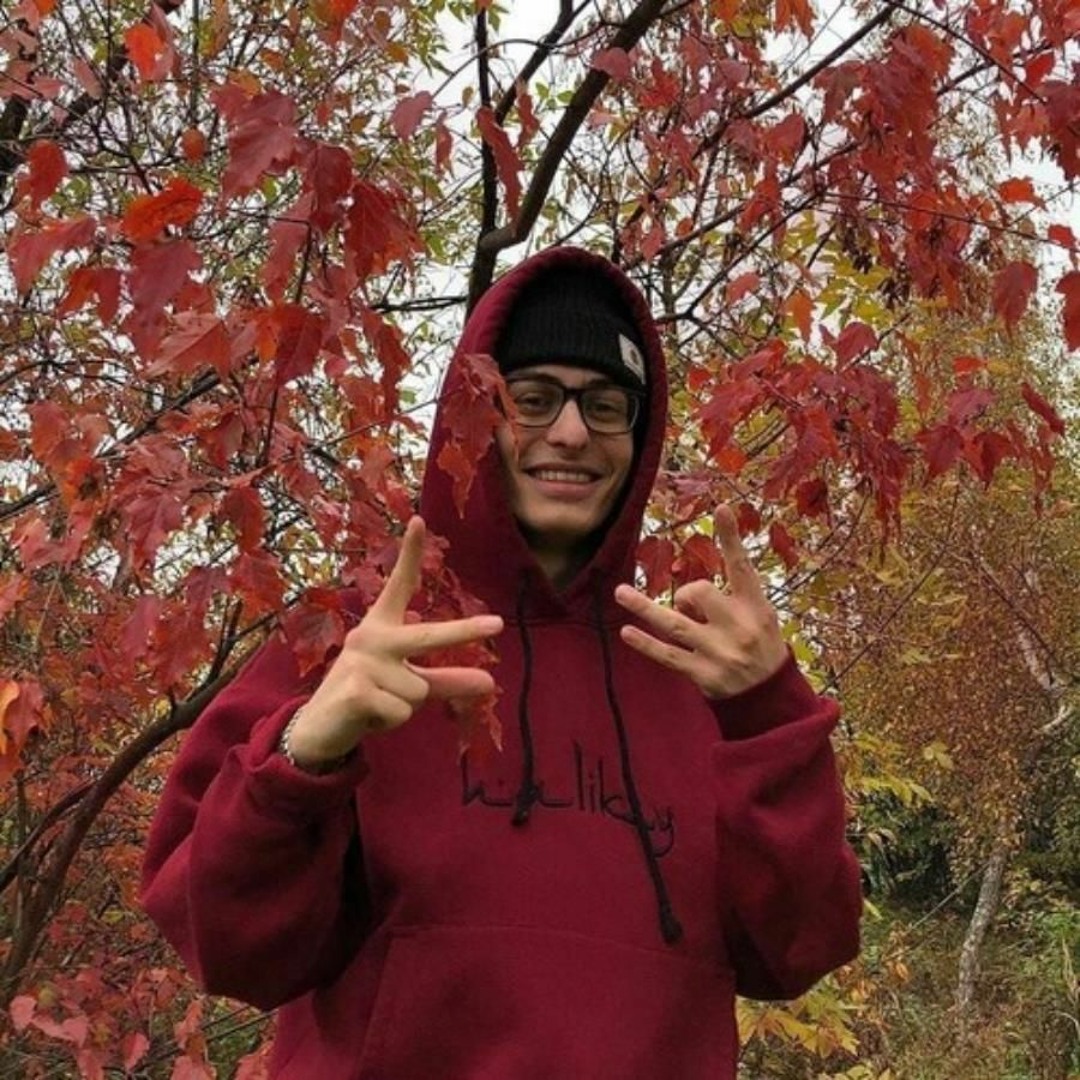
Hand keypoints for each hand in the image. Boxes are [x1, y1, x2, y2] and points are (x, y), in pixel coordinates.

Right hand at [287, 517, 503, 765]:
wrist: (317, 730)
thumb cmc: (367, 699)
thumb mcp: (410, 686)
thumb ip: (447, 681)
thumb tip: (491, 682)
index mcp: (381, 628)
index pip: (399, 586)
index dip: (409, 553)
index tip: (419, 518)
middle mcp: (370, 637)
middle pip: (427, 634)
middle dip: (462, 631)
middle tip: (498, 623)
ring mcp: (360, 662)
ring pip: (419, 689)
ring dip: (405, 707)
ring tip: (377, 706)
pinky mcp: (356, 691)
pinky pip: (403, 711)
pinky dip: (392, 722)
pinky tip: (367, 717)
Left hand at [613, 506, 786, 698]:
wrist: (770, 699)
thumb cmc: (760, 648)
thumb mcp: (760, 619)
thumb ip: (729, 600)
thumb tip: (685, 595)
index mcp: (757, 608)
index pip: (742, 566)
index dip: (731, 537)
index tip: (721, 507)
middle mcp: (739, 628)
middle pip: (700, 594)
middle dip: (688, 594)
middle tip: (691, 607)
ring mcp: (719, 653)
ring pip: (674, 624)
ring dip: (643, 607)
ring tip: (620, 592)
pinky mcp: (703, 675)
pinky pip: (667, 655)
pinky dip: (646, 643)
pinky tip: (627, 631)